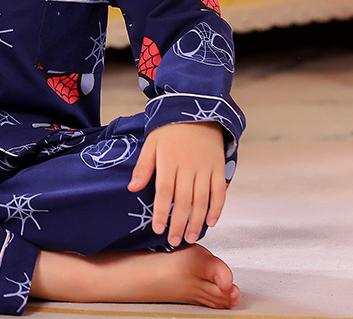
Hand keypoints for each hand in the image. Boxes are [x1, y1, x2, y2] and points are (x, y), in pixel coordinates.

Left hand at [128, 121, 225, 247]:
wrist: (197, 110)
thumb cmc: (170, 129)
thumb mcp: (152, 143)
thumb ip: (143, 166)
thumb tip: (132, 189)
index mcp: (169, 160)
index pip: (164, 191)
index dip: (161, 212)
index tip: (158, 229)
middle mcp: (188, 165)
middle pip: (183, 200)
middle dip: (178, 224)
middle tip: (175, 241)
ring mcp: (206, 167)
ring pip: (202, 200)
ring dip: (196, 221)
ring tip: (191, 237)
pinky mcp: (219, 167)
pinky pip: (220, 191)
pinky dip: (217, 208)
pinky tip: (211, 222)